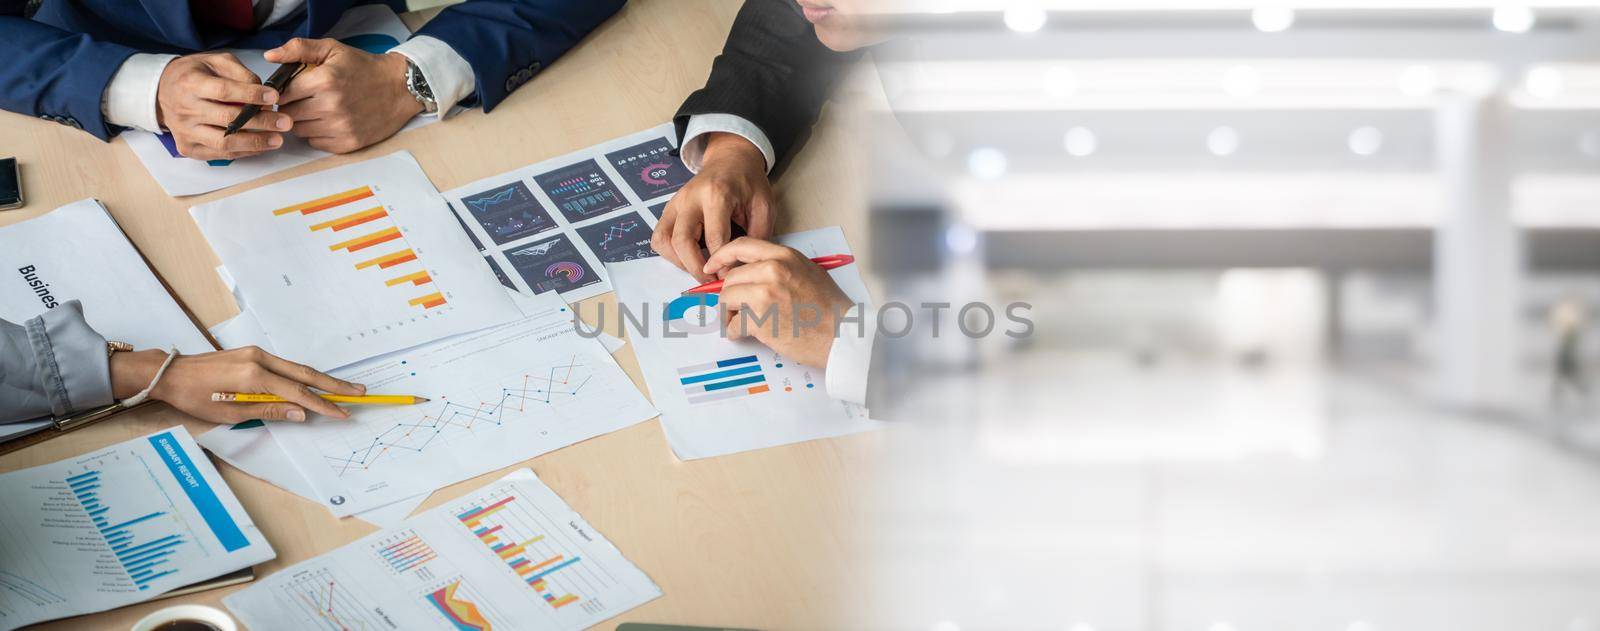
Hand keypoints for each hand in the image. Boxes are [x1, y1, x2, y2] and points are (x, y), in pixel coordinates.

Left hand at [110, 346, 365, 423]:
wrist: (170, 373)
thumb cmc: (194, 397)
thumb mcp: (228, 412)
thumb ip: (268, 411)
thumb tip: (300, 413)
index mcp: (253, 376)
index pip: (297, 393)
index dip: (322, 405)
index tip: (342, 413)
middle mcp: (259, 359)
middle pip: (306, 374)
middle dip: (334, 385)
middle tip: (359, 393)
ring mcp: (257, 353)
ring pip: (298, 368)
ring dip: (322, 379)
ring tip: (344, 389)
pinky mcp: (253, 353)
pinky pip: (285, 366)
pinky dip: (304, 375)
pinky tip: (315, 382)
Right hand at [155, 52, 289, 160]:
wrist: (161, 91)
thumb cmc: (194, 74)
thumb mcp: (215, 62)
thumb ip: (240, 73)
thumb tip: (264, 92)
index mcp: (190, 83)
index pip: (223, 91)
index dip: (251, 95)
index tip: (274, 97)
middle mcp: (185, 110)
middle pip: (227, 119)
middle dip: (261, 122)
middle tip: (285, 122)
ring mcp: (185, 131)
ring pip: (224, 142)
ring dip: (255, 142)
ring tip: (278, 139)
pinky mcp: (188, 147)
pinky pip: (220, 154)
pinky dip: (244, 152)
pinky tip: (261, 146)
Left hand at [265, 38, 422, 153]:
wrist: (400, 88)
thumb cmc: (364, 68)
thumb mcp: (333, 49)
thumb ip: (299, 49)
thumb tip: (269, 56)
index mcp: (324, 81)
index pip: (282, 94)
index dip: (282, 92)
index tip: (290, 90)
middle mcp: (331, 106)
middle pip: (288, 115)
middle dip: (291, 106)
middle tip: (304, 99)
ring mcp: (340, 127)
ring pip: (299, 131)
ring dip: (303, 121)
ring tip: (316, 110)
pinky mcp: (347, 143)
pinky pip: (315, 143)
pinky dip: (317, 134)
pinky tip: (328, 121)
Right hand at [652, 133, 774, 281]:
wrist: (731, 159)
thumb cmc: (749, 183)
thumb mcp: (764, 205)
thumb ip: (757, 235)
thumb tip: (741, 266)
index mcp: (717, 194)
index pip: (714, 238)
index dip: (721, 263)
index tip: (730, 276)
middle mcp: (690, 198)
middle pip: (682, 241)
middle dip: (696, 268)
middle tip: (711, 280)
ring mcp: (676, 203)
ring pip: (664, 241)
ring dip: (679, 262)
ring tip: (699, 269)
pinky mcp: (669, 209)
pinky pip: (659, 237)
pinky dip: (669, 254)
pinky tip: (687, 258)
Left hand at [703, 238, 854, 367]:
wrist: (842, 335)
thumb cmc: (829, 308)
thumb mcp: (808, 272)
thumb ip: (780, 267)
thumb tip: (751, 273)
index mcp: (784, 257)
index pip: (742, 245)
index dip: (722, 256)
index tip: (712, 266)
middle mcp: (773, 271)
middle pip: (731, 277)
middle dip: (729, 294)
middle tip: (735, 308)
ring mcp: (766, 294)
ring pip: (727, 298)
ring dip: (729, 313)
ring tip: (739, 322)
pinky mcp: (761, 320)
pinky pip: (733, 324)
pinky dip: (733, 332)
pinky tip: (742, 334)